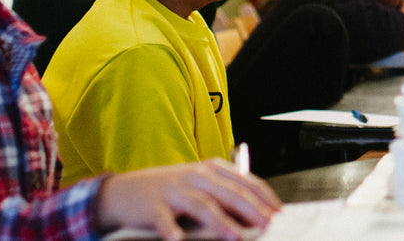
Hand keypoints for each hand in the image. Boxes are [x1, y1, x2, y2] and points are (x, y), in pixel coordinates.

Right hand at [95, 158, 279, 240]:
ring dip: (220, 222)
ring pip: (202, 206)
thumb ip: (226, 195)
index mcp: (212, 169)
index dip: (264, 198)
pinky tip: (177, 240)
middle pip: (229, 193)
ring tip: (235, 236)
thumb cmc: (171, 190)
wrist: (125, 191)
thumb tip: (257, 213)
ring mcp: (175, 190)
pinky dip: (171, 230)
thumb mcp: (201, 185)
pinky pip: (164, 219)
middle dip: (251, 210)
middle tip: (267, 225)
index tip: (279, 213)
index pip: (246, 182)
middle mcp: (196, 176)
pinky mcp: (153, 206)